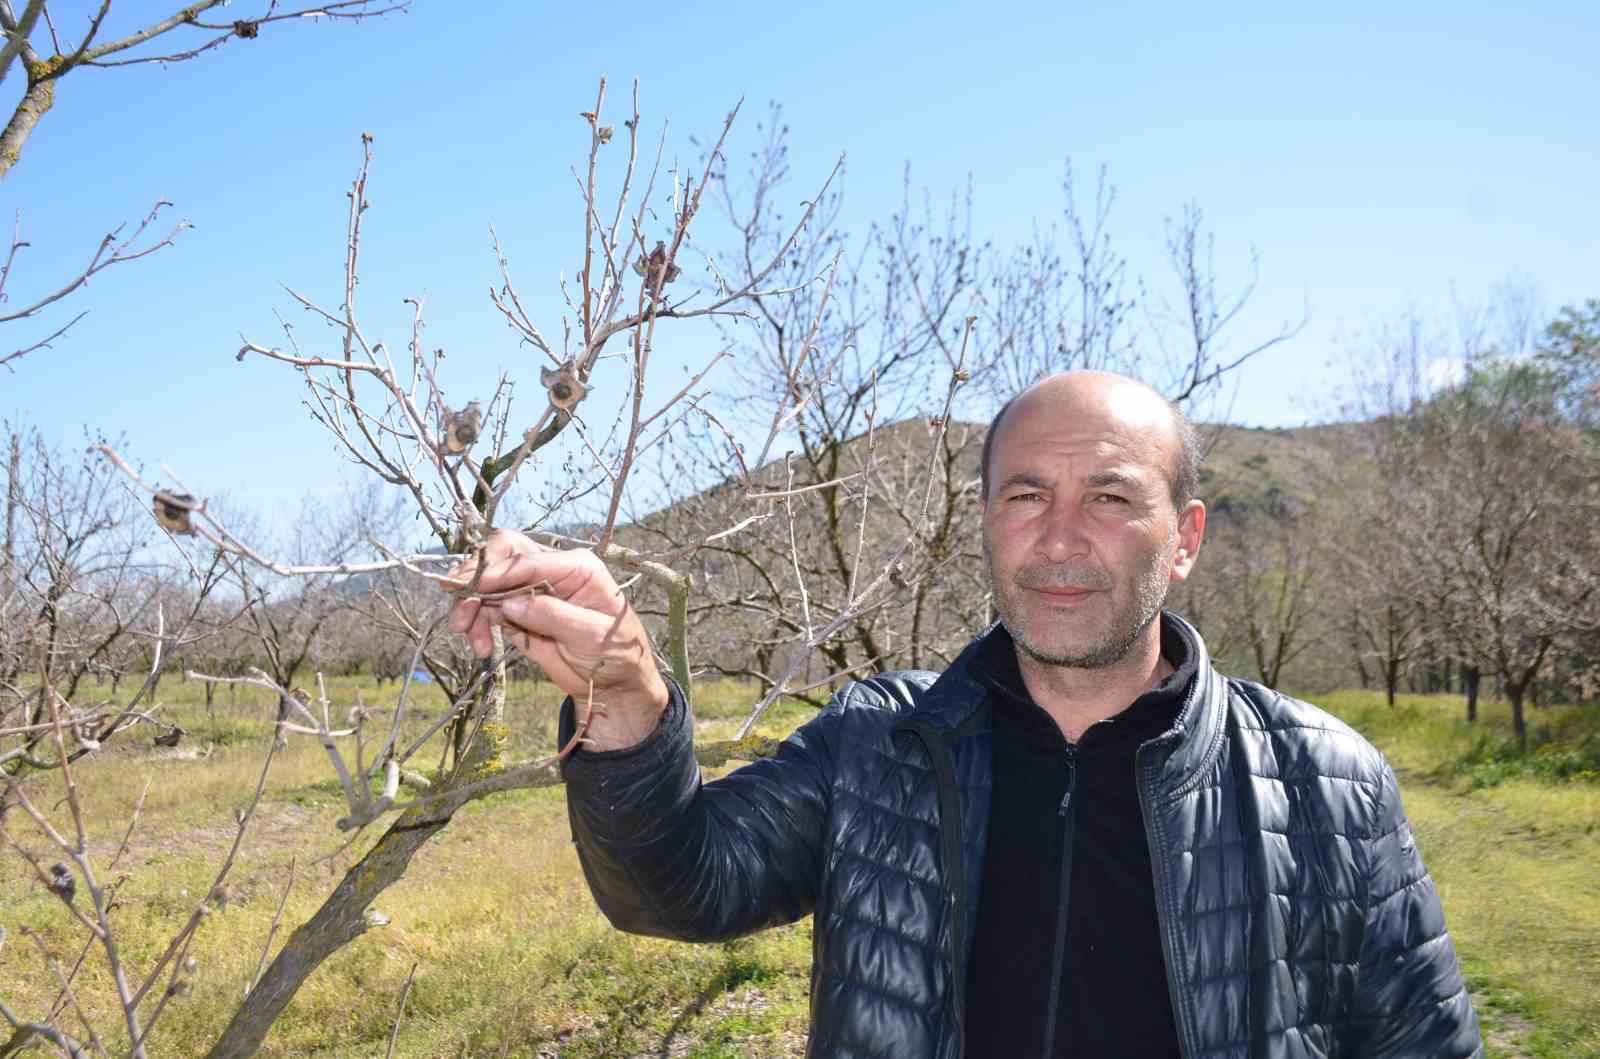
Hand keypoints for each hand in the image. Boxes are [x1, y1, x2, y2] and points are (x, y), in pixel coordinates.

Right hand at [445, 529, 668, 750]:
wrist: (613, 684)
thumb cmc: (616, 652)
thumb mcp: (591, 634)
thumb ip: (552, 615)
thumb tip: (510, 604)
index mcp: (575, 566)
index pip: (527, 558)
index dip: (497, 571)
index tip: (472, 588)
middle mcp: (550, 572)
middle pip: (501, 559)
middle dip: (476, 580)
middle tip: (460, 608)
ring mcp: (531, 592)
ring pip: (488, 585)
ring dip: (471, 607)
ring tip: (469, 637)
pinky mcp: (518, 615)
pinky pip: (488, 611)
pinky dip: (477, 625)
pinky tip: (481, 647)